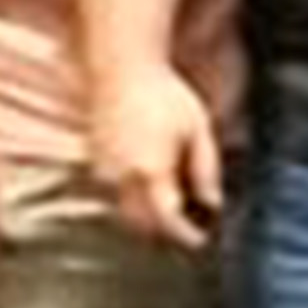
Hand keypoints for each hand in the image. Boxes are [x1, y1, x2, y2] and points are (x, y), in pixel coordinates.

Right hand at [92, 59, 226, 249]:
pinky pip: (113, 195)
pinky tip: (151, 190)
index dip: (184, 234)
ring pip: (124, 212)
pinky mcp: (93, 161)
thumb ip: (206, 169)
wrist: (121, 67)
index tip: (201, 240)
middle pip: (141, 223)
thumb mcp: (198, 129)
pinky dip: (132, 201)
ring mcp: (103, 169)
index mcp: (150, 168)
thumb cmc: (164, 94)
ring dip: (146, 218)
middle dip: (164, 232)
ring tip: (173, 212)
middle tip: (190, 230)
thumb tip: (213, 203)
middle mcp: (121, 175)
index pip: (166, 218)